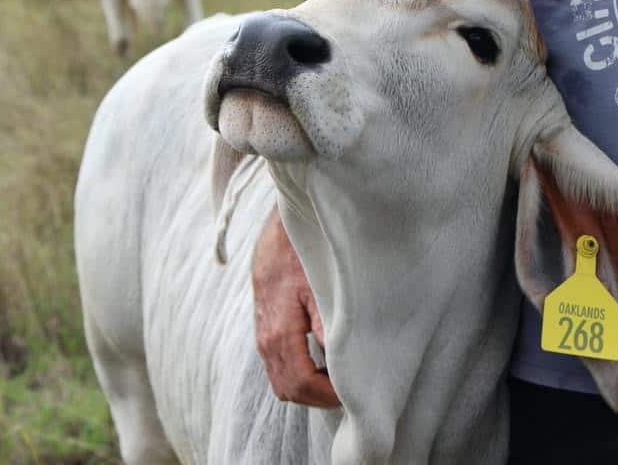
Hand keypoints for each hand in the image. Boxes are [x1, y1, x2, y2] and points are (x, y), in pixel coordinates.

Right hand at [252, 206, 339, 407]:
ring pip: (281, 377)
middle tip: (351, 388)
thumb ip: (327, 324)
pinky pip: (279, 360)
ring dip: (309, 383)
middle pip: (287, 389)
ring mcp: (262, 329)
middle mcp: (265, 335)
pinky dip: (300, 369)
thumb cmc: (306, 247)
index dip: (327, 396)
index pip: (299, 384)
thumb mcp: (321, 282)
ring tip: (340, 373)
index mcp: (279, 330)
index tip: (355, 391)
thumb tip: (341, 361)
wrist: (283, 220)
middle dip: (318, 396)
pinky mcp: (265, 320)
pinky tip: (324, 355)